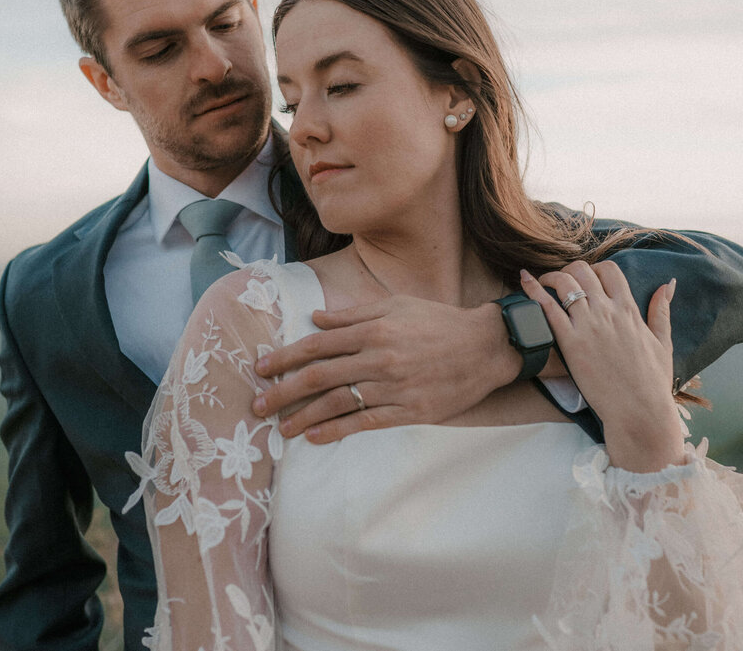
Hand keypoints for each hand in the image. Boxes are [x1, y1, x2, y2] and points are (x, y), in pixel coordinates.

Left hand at [251, 296, 516, 442]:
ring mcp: (394, 387)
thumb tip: (315, 319)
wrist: (486, 347)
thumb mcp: (396, 305)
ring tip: (281, 429)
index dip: (285, 357)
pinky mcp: (410, 411)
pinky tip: (315, 437)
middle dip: (284, 391)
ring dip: (304, 416)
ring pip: (339, 403)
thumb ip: (353, 315)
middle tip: (257, 405)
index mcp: (374, 329)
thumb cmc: (438, 322)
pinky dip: (338, 430)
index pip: (318, 344)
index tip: (261, 368)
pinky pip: (366, 422)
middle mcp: (379, 358)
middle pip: (320, 376)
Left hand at [522, 261, 684, 472]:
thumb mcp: (663, 342)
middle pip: (582, 271)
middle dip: (571, 271)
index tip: (588, 279)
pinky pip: (547, 307)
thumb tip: (668, 284)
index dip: (596, 268)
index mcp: (629, 310)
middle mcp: (607, 311)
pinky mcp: (570, 342)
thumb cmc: (652, 382)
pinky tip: (524, 280)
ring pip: (563, 283)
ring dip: (551, 277)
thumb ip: (661, 311)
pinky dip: (533, 290)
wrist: (639, 410)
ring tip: (544, 283)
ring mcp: (588, 325)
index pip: (610, 270)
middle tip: (563, 282)